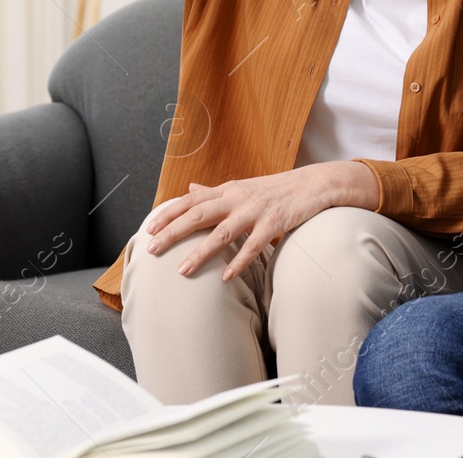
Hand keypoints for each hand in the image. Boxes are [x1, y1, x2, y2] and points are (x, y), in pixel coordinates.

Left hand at [144, 162, 379, 281]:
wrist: (312, 185)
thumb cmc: (274, 189)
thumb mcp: (241, 187)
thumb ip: (213, 191)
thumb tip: (188, 189)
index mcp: (227, 190)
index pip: (191, 200)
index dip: (169, 213)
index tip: (149, 228)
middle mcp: (237, 198)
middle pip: (199, 215)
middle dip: (174, 232)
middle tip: (153, 249)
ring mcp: (256, 211)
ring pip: (222, 233)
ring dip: (200, 252)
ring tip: (182, 271)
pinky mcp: (274, 223)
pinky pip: (253, 246)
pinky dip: (239, 261)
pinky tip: (225, 277)